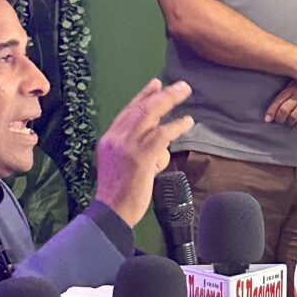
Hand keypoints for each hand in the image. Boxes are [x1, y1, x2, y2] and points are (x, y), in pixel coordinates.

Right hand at [95, 79, 193, 226]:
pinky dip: (175, 126)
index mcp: (109, 139)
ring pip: (150, 115)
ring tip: (184, 92)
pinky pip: (161, 135)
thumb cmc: (119, 193)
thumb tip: (157, 138)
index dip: (143, 96)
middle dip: (160, 93)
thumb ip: (135, 148)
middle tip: (179, 85)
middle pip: (140, 108)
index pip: (127, 111)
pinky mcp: (140, 157)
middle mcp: (116, 138)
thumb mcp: (120, 164)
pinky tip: (186, 122)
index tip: (156, 84)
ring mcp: (127, 147)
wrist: (111, 211)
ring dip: (169, 100)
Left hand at [264, 81, 296, 128]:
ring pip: (294, 116)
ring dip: (289, 122)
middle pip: (284, 110)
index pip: (278, 100)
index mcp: (293, 88)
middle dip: (280, 118)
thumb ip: (290, 90)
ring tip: (290, 124)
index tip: (267, 119)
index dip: (272, 111)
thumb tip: (278, 103)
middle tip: (280, 122)